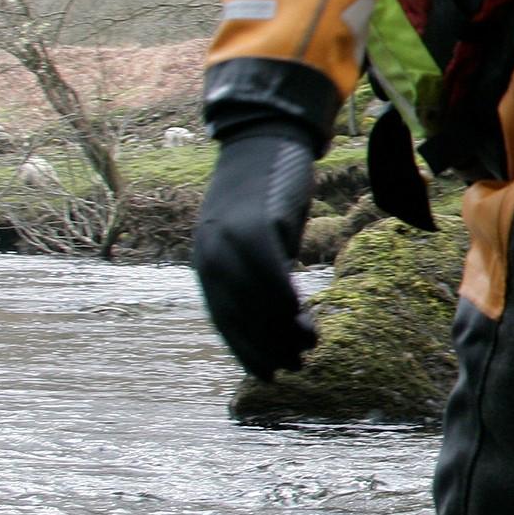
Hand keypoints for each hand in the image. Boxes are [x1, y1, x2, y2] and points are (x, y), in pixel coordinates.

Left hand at [192, 121, 320, 378]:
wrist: (263, 140)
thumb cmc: (263, 193)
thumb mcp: (253, 239)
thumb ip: (257, 272)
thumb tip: (279, 313)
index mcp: (206, 262)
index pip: (224, 319)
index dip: (246, 351)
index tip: (268, 373)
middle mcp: (211, 255)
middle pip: (238, 316)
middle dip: (266, 347)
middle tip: (294, 365)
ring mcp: (230, 240)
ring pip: (253, 300)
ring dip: (281, 329)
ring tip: (307, 344)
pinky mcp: (254, 225)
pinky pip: (268, 272)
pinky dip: (283, 298)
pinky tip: (302, 312)